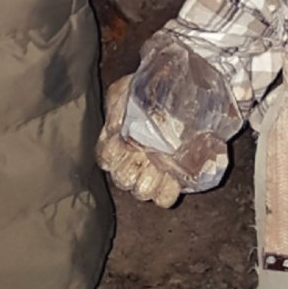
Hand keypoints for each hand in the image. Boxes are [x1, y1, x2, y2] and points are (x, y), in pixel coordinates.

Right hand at [96, 75, 181, 207]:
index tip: (127, 144)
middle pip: (123, 179)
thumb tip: (114, 127)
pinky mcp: (172, 181)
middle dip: (134, 169)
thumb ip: (117, 104)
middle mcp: (128, 161)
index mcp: (114, 141)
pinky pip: (164, 198)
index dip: (114, 154)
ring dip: (151, 179)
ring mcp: (149, 174)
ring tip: (162, 163)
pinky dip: (167, 190)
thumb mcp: (127, 89)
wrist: (181, 90)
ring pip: (142, 191)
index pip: (106, 159)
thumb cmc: (149, 91)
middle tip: (147, 154)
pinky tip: (173, 176)